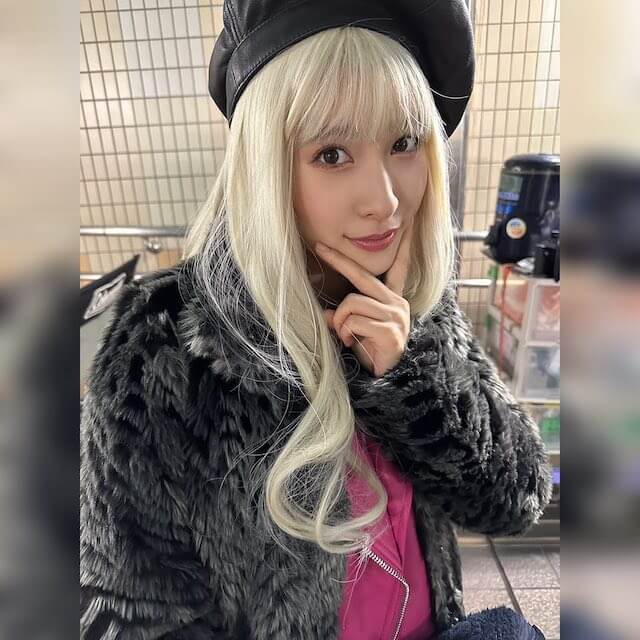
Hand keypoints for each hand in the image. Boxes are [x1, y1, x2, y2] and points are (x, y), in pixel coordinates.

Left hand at [316, 218, 413, 377]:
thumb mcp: (354, 331)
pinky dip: (344, 331)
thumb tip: (325, 313)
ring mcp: (396, 316)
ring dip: (340, 321)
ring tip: (344, 336)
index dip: (404, 244)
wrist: (389, 381)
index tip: (410, 221)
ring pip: (352, 302)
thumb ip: (343, 318)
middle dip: (338, 260)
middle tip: (318, 246)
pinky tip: (350, 343)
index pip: (400, 266)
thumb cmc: (372, 353)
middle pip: (362, 275)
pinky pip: (354, 320)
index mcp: (392, 300)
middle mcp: (397, 303)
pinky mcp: (391, 330)